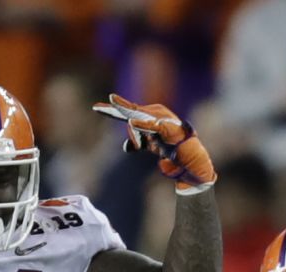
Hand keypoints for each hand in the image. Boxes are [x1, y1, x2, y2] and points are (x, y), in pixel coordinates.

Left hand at [91, 93, 215, 193]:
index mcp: (147, 117)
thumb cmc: (170, 146)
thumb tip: (126, 147)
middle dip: (116, 108)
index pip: (126, 113)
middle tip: (101, 104)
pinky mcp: (166, 127)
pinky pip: (151, 125)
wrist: (188, 154)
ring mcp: (160, 119)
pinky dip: (142, 124)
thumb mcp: (149, 144)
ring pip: (139, 116)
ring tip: (114, 105)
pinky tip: (132, 122)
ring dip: (128, 116)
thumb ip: (137, 143)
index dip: (112, 111)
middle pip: (130, 111)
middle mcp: (152, 114)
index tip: (96, 107)